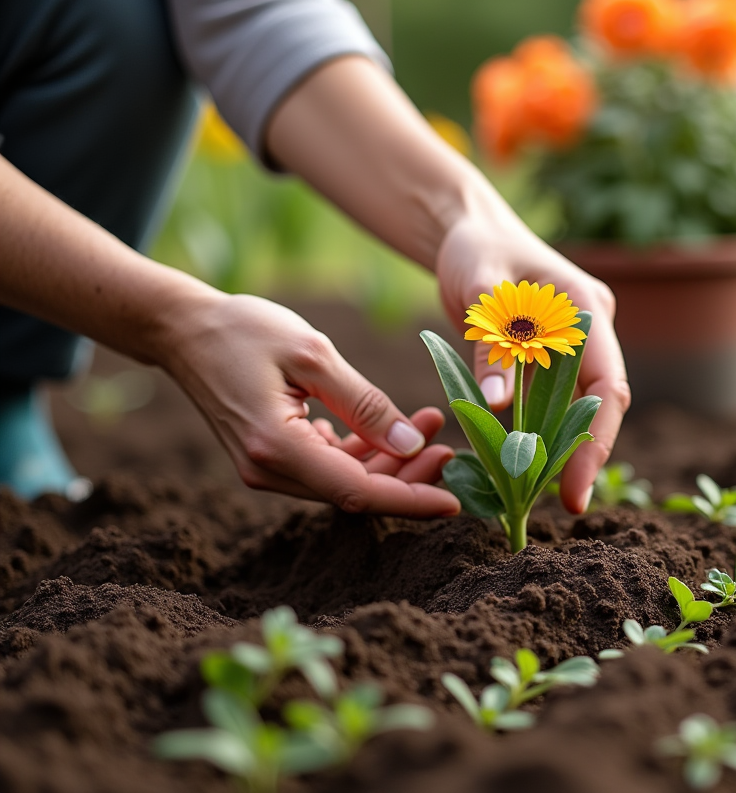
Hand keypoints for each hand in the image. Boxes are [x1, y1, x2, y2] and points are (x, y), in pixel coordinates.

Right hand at [161, 294, 459, 515]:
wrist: (185, 329)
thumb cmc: (246, 330)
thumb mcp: (314, 355)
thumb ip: (364, 404)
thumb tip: (411, 445)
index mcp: (276, 447)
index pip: (357, 492)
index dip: (410, 500)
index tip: (454, 502)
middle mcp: (268, 470)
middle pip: (355, 491)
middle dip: (408, 476)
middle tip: (448, 446)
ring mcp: (267, 467)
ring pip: (345, 481)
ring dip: (390, 460)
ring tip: (430, 424)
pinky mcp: (271, 456)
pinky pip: (328, 466)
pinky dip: (364, 452)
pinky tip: (390, 427)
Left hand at [436, 214, 631, 514]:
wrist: (465, 231)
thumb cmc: (473, 250)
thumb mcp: (478, 291)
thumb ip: (491, 347)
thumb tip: (500, 404)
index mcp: (586, 310)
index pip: (610, 386)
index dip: (598, 440)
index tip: (576, 488)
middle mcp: (590, 331)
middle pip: (602, 404)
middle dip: (586, 454)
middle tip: (565, 505)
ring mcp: (573, 346)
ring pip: (578, 407)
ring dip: (564, 448)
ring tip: (542, 494)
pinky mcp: (550, 358)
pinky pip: (552, 402)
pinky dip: (541, 433)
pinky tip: (524, 465)